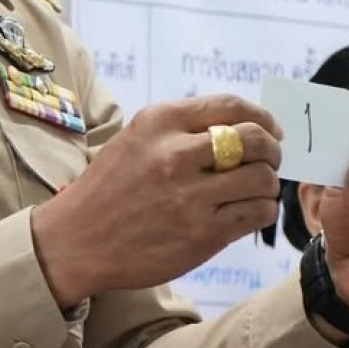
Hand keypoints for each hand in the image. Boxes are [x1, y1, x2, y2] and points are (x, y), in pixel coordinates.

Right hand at [31, 96, 282, 307]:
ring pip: (262, 179)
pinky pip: (257, 214)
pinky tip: (246, 212)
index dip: (262, 117)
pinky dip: (261, 211)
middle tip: (269, 161)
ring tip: (252, 191)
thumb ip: (180, 130)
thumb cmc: (108, 190)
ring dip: (266, 185)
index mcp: (158, 123)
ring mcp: (190, 196)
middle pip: (256, 140)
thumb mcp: (134, 141)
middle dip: (272, 150)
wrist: (76, 241)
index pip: (232, 106)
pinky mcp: (202, 234)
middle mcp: (175, 154)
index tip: (269, 130)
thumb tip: (242, 128)